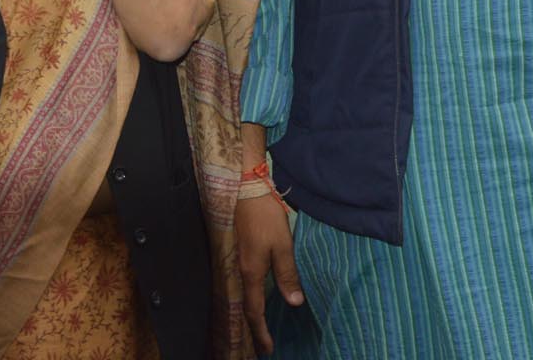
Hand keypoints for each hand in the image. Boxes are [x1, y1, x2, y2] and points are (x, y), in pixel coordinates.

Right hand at [237, 192, 305, 354]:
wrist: (246, 189)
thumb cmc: (265, 216)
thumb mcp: (283, 245)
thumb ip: (287, 273)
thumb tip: (294, 301)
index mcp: (252, 271)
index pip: (255, 309)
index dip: (261, 330)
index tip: (268, 347)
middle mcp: (241, 269)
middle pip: (246, 306)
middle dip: (254, 327)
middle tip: (264, 343)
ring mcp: (238, 260)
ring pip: (244, 294)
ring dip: (252, 313)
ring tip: (260, 326)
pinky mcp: (239, 251)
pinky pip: (243, 283)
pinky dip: (250, 297)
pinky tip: (257, 296)